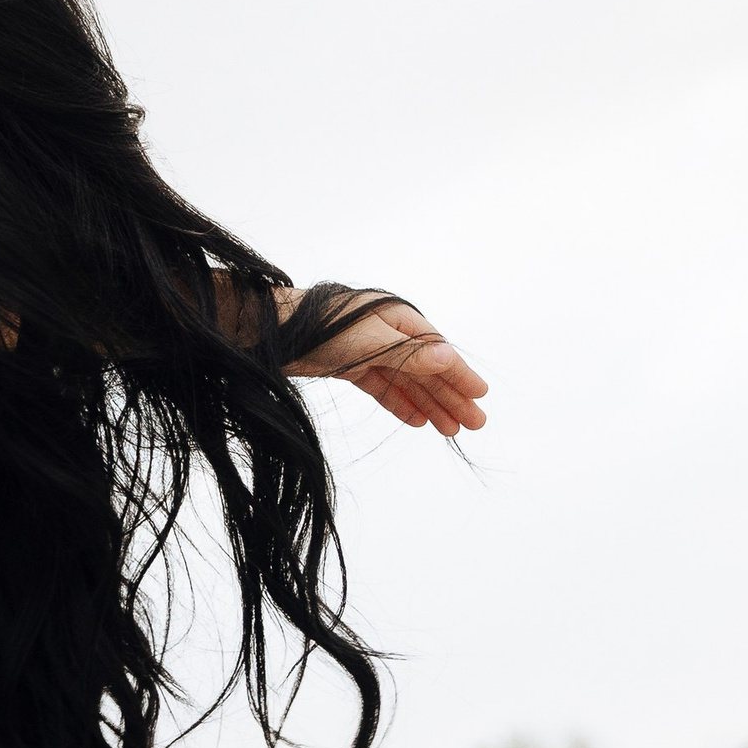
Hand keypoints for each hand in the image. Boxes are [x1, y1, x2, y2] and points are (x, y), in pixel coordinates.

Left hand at [290, 295, 486, 438]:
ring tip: (450, 430)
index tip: (480, 396)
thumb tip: (448, 359)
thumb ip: (407, 353)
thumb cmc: (317, 328)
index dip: (458, 374)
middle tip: (474, 424)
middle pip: (425, 368)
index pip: (436, 351)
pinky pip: (382, 386)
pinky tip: (417, 420)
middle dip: (449, 396)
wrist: (267, 333)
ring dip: (428, 404)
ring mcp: (368, 349)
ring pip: (406, 380)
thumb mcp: (368, 341)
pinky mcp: (349, 365)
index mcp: (396, 317)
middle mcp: (386, 332)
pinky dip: (399, 402)